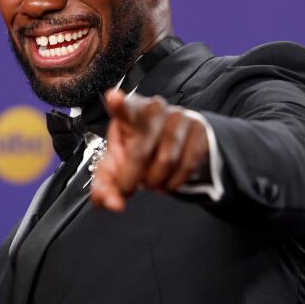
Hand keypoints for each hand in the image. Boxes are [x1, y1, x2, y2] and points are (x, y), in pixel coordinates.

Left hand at [90, 89, 209, 211]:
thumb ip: (105, 188)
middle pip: (140, 151)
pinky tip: (168, 181)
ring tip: (151, 180)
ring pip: (166, 161)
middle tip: (128, 188)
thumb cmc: (138, 153)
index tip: (113, 98)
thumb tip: (114, 205)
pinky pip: (187, 164)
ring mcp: (179, 117)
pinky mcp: (199, 128)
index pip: (122, 108)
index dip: (118, 105)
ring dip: (155, 181)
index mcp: (128, 112)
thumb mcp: (116, 169)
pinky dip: (175, 182)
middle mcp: (153, 109)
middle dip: (131, 178)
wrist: (176, 147)